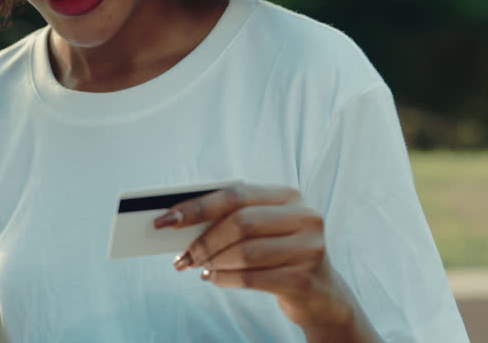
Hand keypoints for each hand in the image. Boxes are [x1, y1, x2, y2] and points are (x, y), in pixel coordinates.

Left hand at [152, 183, 375, 338]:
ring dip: (213, 261)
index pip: (236, 194)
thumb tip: (180, 221)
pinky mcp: (305, 278)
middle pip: (240, 222)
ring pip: (245, 252)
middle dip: (204, 240)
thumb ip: (232, 219)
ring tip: (199, 267)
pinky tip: (214, 279)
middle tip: (183, 254)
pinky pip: (252, 278)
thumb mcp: (263, 229)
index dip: (198, 206)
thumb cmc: (279, 254)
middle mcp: (304, 216)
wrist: (321, 293)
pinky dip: (226, 279)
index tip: (167, 218)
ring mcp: (309, 248)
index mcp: (288, 196)